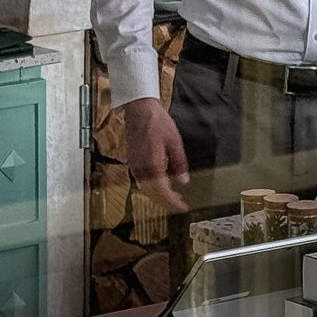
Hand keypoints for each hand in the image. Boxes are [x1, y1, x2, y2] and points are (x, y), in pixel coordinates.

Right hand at [121, 97, 188, 211]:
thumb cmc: (157, 121)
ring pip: (146, 189)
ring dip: (159, 196)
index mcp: (152, 164)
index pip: (162, 192)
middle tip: (180, 205)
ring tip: (172, 197)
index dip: (173, 203)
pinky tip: (161, 184)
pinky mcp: (132, 162)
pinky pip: (142, 181)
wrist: (139, 109)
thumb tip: (183, 181)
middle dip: (166, 202)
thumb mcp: (174, 141)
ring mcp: (134, 166)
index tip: (183, 207)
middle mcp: (141, 168)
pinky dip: (151, 187)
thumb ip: (179, 163)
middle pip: (153, 194)